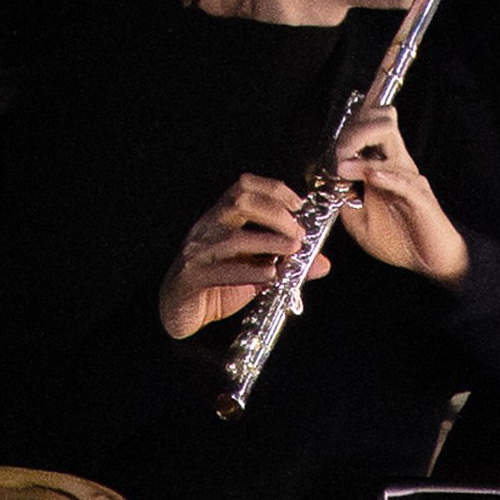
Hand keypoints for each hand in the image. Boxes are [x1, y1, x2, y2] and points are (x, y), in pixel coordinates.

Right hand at [163, 178, 319, 341]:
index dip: (274, 190)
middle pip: (239, 202)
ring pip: (233, 238)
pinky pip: (220, 271)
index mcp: (219, 219)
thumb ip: (285, 264)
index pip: (243, 186)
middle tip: (298, 233)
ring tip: (292, 250)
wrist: (178, 312)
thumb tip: (322, 263)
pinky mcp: (191, 278)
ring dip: (267, 241)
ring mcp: (196, 252)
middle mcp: (206, 229)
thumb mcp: (254, 272)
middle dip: (275, 214)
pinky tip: (270, 274)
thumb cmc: (215, 286)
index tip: (299, 205)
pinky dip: (248, 271)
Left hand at [337, 106, 471, 283]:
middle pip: (381, 128)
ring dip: (364, 154)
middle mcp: (398, 167)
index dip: (347, 131)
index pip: (368, 132)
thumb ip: (345, 203)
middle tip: (336, 150)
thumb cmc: (401, 240)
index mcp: (384, 167)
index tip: (325, 149)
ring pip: (392, 149)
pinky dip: (388, 177)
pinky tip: (373, 176)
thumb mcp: (361, 224)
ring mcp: (410, 180)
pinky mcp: (421, 199)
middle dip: (356, 132)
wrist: (433, 261)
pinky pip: (405, 183)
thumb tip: (327, 187)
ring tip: (343, 165)